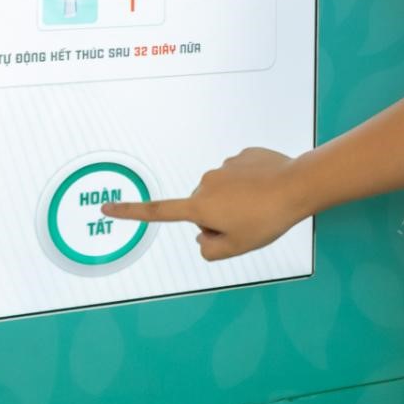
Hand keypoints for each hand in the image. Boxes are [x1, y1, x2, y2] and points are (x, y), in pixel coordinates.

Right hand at [100, 148, 305, 260]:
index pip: (158, 211)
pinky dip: (250, 184)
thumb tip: (203, 235)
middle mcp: (206, 183)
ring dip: (236, 201)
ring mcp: (225, 166)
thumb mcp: (236, 248)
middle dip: (218, 218)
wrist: (297, 185)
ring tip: (262, 205)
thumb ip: (210, 249)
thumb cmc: (266, 219)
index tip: (105, 208)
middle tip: (247, 223)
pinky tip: (268, 188)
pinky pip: (240, 176)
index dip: (130, 212)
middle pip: (203, 208)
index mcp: (199, 206)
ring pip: (223, 192)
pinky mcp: (244, 155)